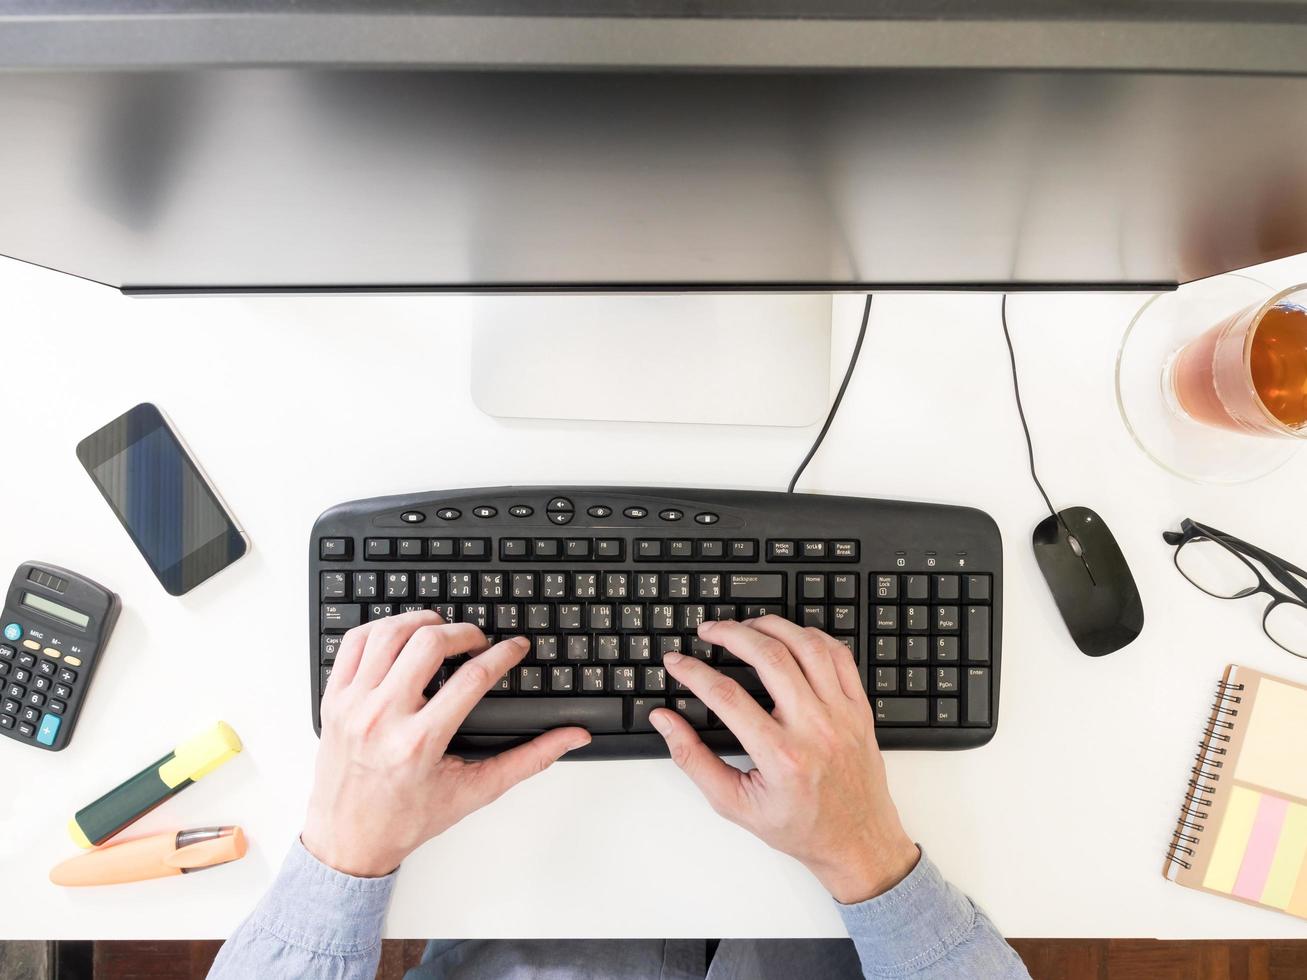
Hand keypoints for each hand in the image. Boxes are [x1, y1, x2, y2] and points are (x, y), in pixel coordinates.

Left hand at [302, 611, 589, 876]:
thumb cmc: (407, 819)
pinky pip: (353, 642)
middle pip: (428, 644)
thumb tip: (569, 738)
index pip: (472, 677)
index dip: (503, 654)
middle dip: (464, 631)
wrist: (347, 842)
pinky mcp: (332, 699)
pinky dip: (381, 629)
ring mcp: (352, 705)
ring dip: (422, 623)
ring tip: (441, 632)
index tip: (515, 647)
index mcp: (419, 742)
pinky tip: (400, 638)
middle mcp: (382, 718)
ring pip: (389, 633)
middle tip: (478, 641)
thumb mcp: (474, 792)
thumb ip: (528, 760)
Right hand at [650, 617, 918, 903]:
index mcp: (781, 757)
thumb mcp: (735, 804)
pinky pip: (838, 656)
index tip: (677, 662)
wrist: (858, 843)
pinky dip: (811, 636)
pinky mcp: (859, 708)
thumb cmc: (800, 827)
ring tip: (745, 626)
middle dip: (731, 634)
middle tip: (708, 631)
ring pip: (807, 647)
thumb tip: (666, 721)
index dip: (694, 672)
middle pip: (770, 658)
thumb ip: (694, 760)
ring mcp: (842, 715)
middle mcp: (815, 729)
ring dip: (772, 627)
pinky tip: (789, 636)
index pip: (727, 697)